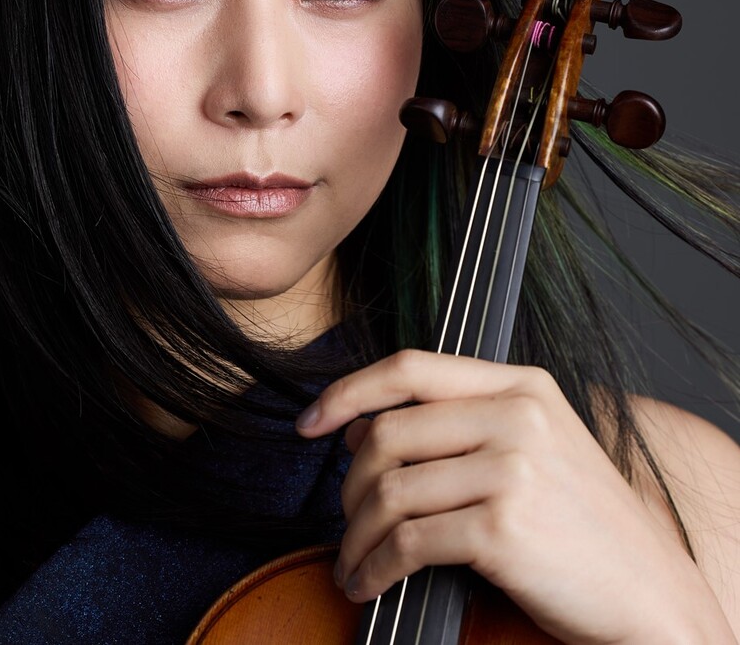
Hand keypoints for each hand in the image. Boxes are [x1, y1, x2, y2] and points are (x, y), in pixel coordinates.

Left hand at [295, 349, 730, 644]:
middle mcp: (516, 415)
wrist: (653, 595)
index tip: (311, 424)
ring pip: (390, 490)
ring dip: (356, 533)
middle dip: (350, 483)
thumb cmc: (582, 524)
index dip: (348, 392)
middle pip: (387, 433)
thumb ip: (459, 424)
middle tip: (345, 517)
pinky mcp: (503, 528)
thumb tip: (362, 428)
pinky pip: (407, 541)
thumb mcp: (534, 447)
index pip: (409, 368)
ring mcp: (512, 469)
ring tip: (352, 560)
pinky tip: (369, 583)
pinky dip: (375, 566)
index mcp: (521, 385)